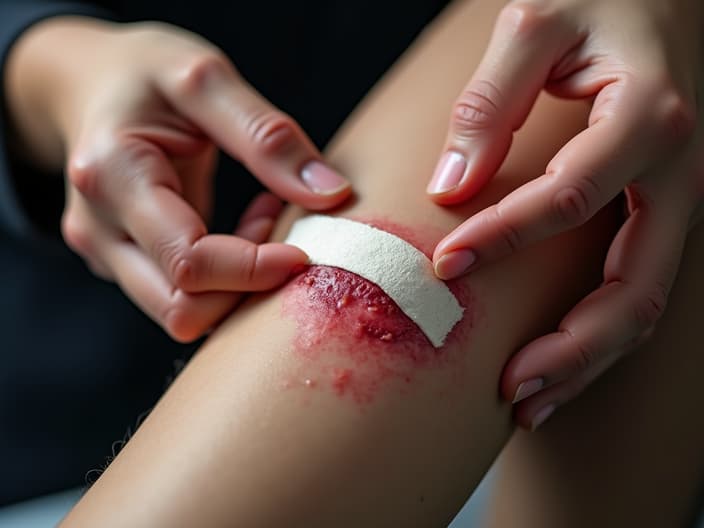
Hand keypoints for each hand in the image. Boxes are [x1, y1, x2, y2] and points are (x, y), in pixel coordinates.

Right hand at [7, 18, 351, 340]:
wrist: (88, 84)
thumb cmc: (145, 75)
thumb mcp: (206, 79)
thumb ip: (267, 136)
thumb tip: (331, 194)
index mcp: (112, 176)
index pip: (189, 261)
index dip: (255, 269)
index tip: (305, 249)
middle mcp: (97, 229)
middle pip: (182, 309)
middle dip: (248, 285)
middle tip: (279, 221)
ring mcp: (104, 252)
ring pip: (183, 313)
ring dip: (239, 284)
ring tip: (263, 217)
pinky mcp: (121, 262)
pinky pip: (182, 296)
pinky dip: (226, 278)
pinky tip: (243, 228)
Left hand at [426, 0, 703, 428]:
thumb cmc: (594, 2)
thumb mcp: (535, 27)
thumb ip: (490, 101)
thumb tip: (451, 185)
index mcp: (648, 117)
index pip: (570, 198)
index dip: (502, 238)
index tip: (442, 265)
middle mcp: (676, 171)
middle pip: (635, 285)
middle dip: (571, 345)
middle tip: (506, 387)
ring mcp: (674, 201)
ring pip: (644, 303)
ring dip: (587, 361)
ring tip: (526, 403)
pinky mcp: (657, 214)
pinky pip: (636, 289)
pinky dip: (596, 337)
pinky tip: (552, 367)